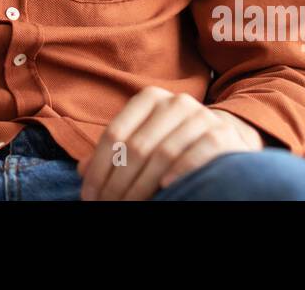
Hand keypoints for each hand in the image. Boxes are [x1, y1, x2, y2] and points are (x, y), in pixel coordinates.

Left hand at [76, 86, 263, 200]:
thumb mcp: (143, 139)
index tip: (89, 195)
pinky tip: (166, 187)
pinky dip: (180, 171)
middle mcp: (174, 102)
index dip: (99, 168)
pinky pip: (196, 154)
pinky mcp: (221, 134)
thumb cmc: (174, 141)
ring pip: (162, 153)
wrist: (223, 136)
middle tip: (107, 205)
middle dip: (117, 182)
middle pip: (136, 147)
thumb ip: (115, 152)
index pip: (115, 134)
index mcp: (149, 99)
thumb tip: (82, 170)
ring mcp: (200, 116)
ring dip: (142, 185)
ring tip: (129, 205)